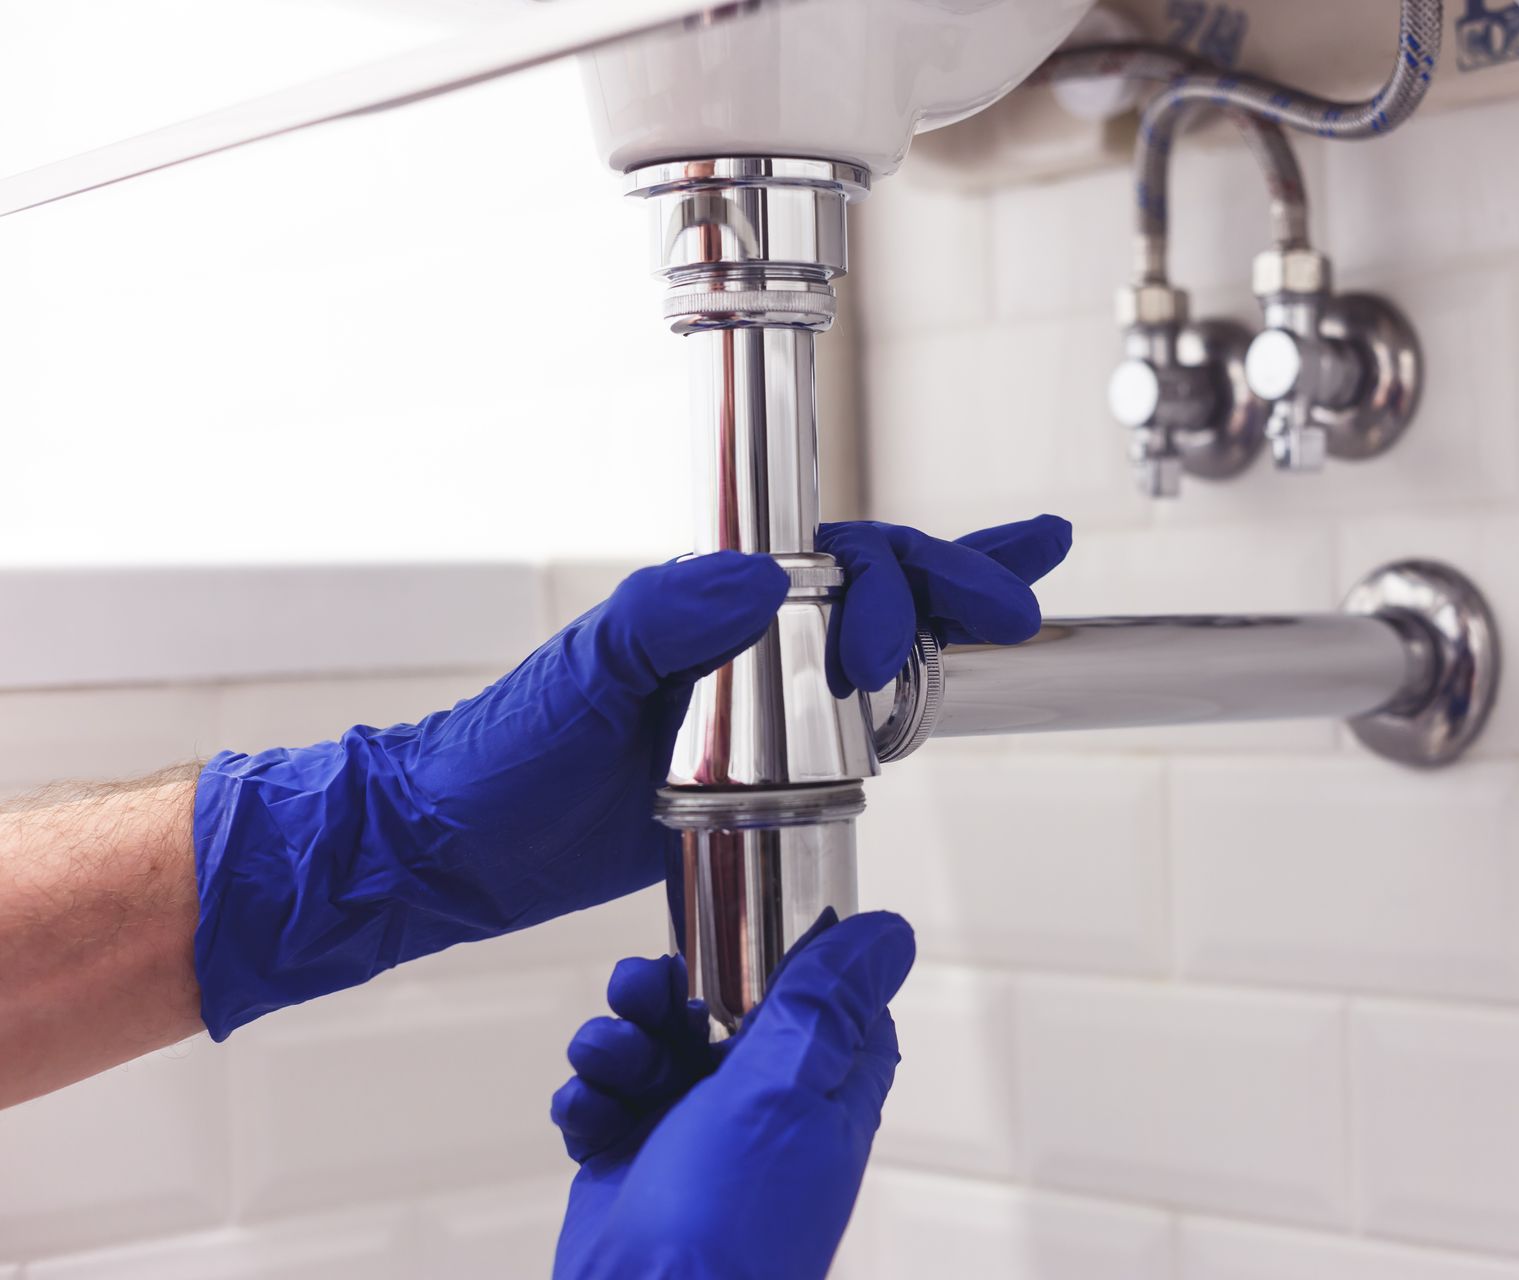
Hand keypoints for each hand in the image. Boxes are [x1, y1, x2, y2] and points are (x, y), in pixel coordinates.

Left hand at [189, 517, 1066, 1038]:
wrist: (457, 850)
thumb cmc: (501, 755)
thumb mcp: (577, 679)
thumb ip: (663, 618)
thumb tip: (766, 578)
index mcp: (707, 604)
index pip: (836, 562)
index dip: (913, 574)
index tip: (963, 609)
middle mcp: (743, 643)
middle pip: (877, 595)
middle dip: (954, 591)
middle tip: (1009, 616)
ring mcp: (757, 709)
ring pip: (877, 655)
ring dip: (944, 636)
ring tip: (1011, 621)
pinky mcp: (757, 776)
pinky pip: (848, 733)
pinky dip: (905, 707)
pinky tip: (939, 704)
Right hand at [551, 911, 914, 1279]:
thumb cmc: (729, 1222)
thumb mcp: (787, 1087)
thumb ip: (828, 1001)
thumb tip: (891, 932)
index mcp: (820, 1090)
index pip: (821, 1000)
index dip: (781, 960)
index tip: (740, 933)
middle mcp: (759, 1111)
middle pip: (718, 1011)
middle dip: (666, 993)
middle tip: (639, 992)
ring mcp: (692, 1139)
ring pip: (650, 1048)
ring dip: (617, 1043)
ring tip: (608, 1064)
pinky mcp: (630, 1164)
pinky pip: (603, 1102)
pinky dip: (588, 1100)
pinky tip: (589, 1117)